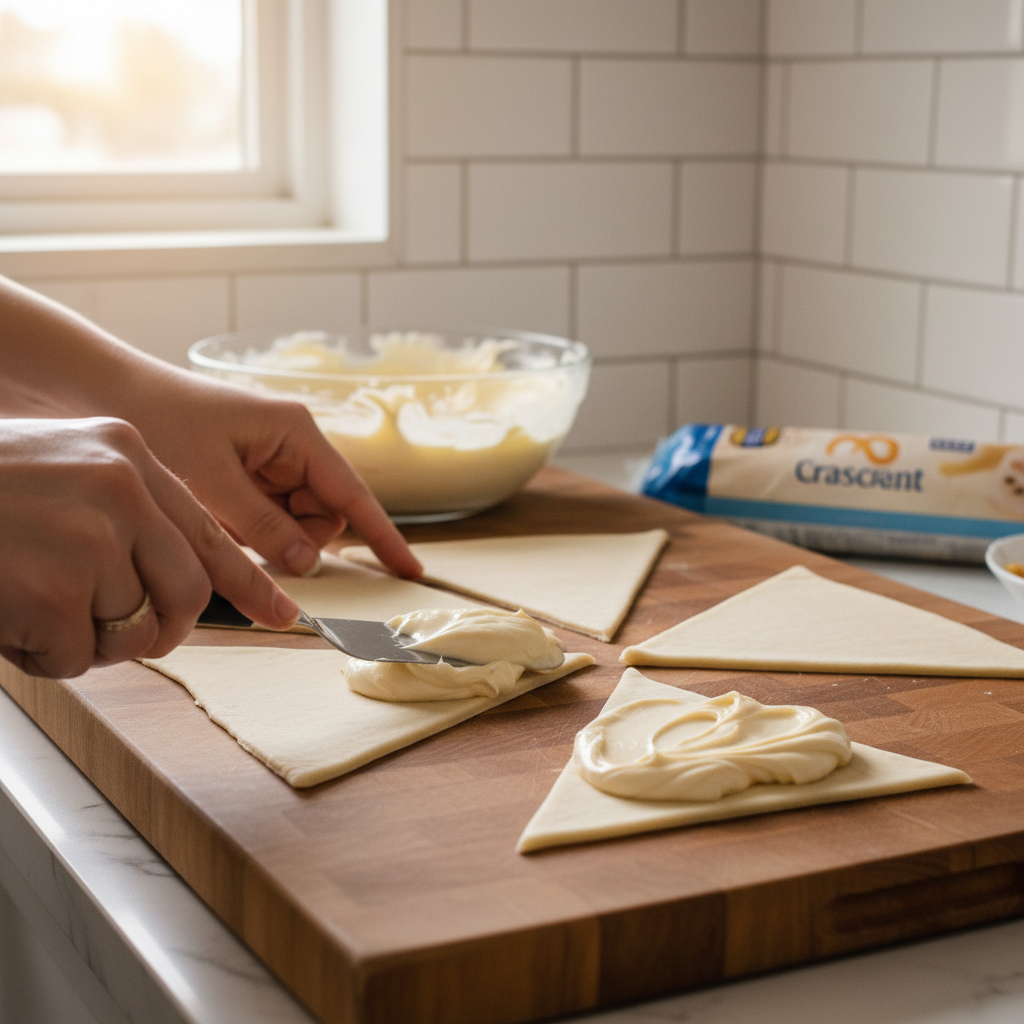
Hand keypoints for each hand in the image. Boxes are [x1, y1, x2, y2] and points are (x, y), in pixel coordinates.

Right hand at [0, 418, 299, 677]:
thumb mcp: (59, 470)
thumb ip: (123, 514)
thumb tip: (178, 583)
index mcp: (126, 453)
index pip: (208, 532)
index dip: (249, 582)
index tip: (284, 615)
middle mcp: (120, 486)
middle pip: (185, 593)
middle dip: (156, 628)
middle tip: (115, 635)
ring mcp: (90, 536)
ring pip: (132, 629)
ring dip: (86, 640)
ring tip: (32, 608)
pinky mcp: (53, 588)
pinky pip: (75, 656)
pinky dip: (41, 655)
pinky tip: (5, 619)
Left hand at [122, 367, 421, 578]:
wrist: (102, 392)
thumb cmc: (157, 419)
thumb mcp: (210, 480)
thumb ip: (263, 525)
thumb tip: (307, 563)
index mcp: (296, 434)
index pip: (353, 495)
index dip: (382, 536)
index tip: (408, 571)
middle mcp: (292, 447)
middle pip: (324, 515)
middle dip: (298, 539)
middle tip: (250, 541)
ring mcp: (270, 462)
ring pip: (295, 522)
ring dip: (268, 537)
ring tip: (219, 519)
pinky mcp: (247, 475)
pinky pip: (267, 518)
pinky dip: (248, 531)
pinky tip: (214, 516)